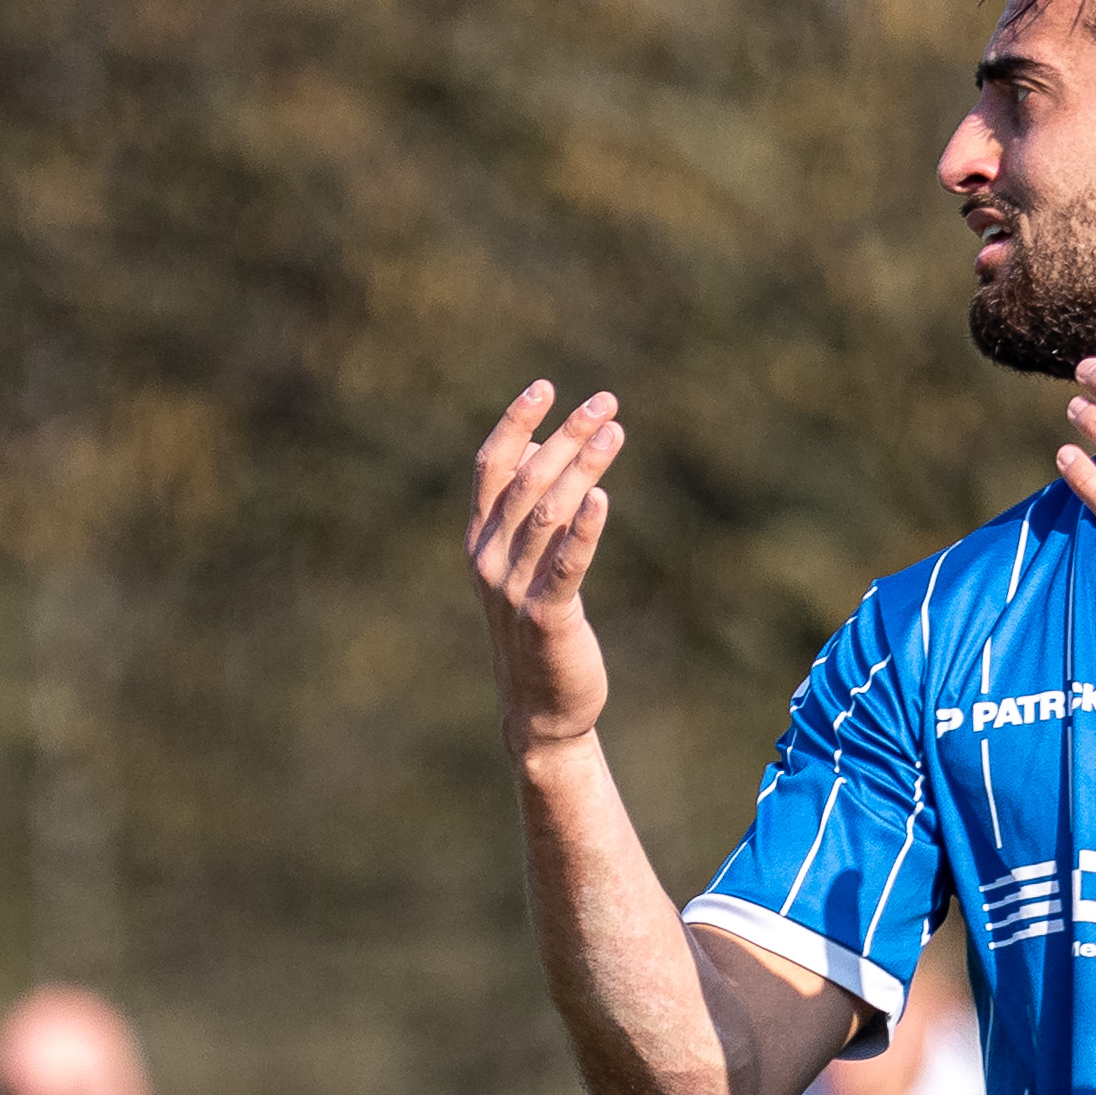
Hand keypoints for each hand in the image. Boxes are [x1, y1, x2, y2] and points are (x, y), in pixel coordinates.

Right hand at [469, 382, 625, 760]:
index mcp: (479, 540)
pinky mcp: (547, 617)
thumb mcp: (522, 564)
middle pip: (527, 480)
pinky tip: (603, 496)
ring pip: (549, 512)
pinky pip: (566, 565)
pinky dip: (584, 529)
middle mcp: (489, 559)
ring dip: (583, 466)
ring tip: (615, 431)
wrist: (539, 707)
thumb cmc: (537, 628)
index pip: (490, 467)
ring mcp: (514, 589)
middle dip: (567, 435)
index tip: (547, 387)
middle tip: (606, 402)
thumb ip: (526, 509)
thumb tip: (541, 444)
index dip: (515, 422)